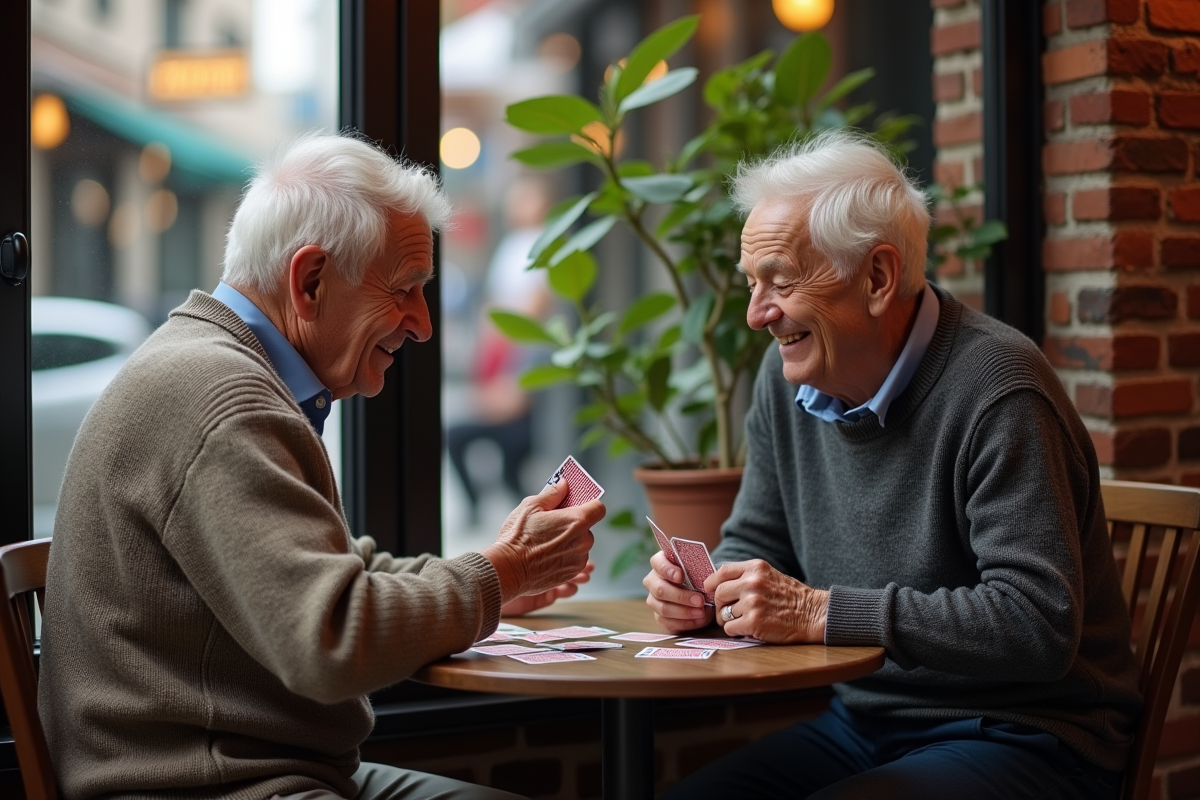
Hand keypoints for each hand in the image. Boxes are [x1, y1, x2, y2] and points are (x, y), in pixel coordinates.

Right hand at [482, 478, 602, 604]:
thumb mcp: (531, 506)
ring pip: (580, 545)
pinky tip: (546, 554)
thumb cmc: (518, 537)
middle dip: (573, 525)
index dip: (588, 505)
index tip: (576, 505)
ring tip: (545, 542)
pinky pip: (574, 560)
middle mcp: (583, 541)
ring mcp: (579, 559)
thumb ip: (552, 493)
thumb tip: (564, 484)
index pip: (598, 508)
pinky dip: (564, 556)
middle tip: (552, 525)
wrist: (508, 570)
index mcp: (577, 521)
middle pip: (587, 527)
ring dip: (569, 542)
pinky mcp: (571, 573)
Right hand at [643, 551, 713, 632]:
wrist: (698, 590)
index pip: (657, 563)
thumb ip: (698, 569)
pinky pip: (668, 623)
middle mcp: (653, 581)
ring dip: (684, 612)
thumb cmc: (697, 574)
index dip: (667, 570)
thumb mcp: (698, 567)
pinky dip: (685, 622)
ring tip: (701, 612)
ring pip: (663, 608)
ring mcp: (654, 600)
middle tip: (699, 600)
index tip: (681, 576)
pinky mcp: (659, 616)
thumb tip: (707, 582)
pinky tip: (698, 620)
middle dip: (681, 596)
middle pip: (660, 590)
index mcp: (660, 563)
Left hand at [706, 559, 827, 642]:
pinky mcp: (754, 622)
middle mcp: (752, 582)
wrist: (813, 614)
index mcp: (756, 568)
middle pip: (719, 593)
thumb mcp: (769, 575)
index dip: (711, 582)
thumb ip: (746, 576)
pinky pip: (730, 628)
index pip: (722, 571)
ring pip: (724, 613)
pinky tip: (749, 628)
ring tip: (747, 619)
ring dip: (731, 620)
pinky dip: (736, 631)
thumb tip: (718, 583)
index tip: (709, 589)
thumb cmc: (791, 596)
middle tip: (728, 612)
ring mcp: (752, 602)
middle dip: (720, 605)